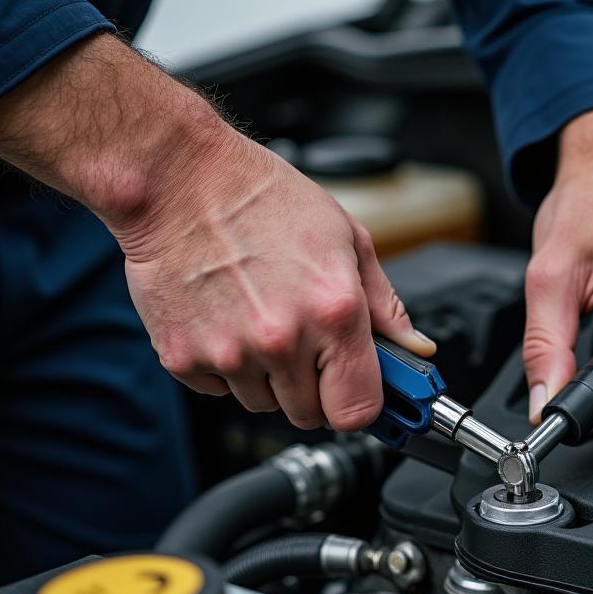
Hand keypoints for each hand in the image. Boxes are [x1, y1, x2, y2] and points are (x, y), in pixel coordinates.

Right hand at [0, 33, 432, 430]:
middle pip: (308, 414)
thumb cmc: (263, 199)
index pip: (358, 412)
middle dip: (311, 386)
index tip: (354, 388)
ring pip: (261, 404)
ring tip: (258, 317)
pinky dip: (223, 366)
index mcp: (333, 312)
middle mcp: (281, 339)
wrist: (179, 179)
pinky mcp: (183, 357)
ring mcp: (229, 352)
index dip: (359, 402)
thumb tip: (413, 348)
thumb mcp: (347, 239)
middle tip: (301, 338)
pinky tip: (226, 319)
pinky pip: (217, 390)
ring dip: (265, 376)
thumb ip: (385, 306)